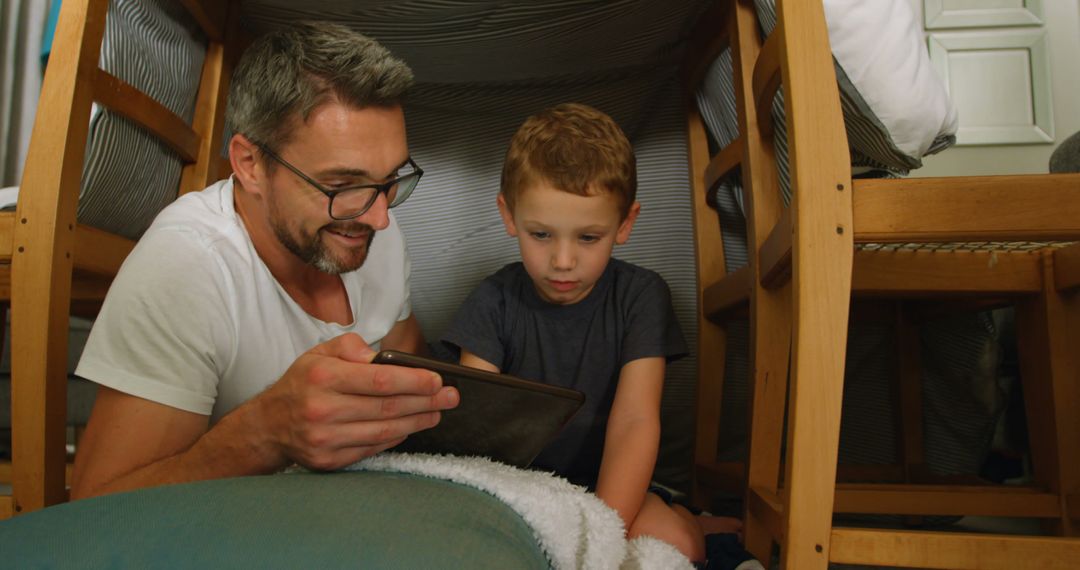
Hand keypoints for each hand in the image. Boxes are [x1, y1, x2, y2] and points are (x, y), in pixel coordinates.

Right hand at [253, 333, 458, 470]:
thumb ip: (349, 346)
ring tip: (437, 412)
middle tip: (451, 396)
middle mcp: (323, 410)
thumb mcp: (317, 353)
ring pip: (384, 431)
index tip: (437, 380)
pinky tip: (411, 427)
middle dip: (426, 401)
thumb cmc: (301, 385)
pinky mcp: (330, 461)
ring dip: (417, 422)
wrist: (268, 426)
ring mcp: (326, 439)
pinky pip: (373, 448)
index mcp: (322, 377)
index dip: (413, 381)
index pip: (379, 380)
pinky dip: (396, 437)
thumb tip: (377, 355)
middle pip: (387, 407)